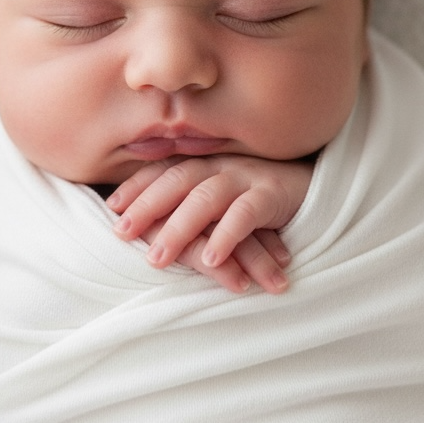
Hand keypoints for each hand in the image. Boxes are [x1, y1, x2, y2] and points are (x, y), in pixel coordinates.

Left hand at [106, 154, 313, 294]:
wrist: (313, 186)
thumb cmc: (258, 196)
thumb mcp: (221, 196)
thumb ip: (191, 202)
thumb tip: (146, 224)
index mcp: (205, 163)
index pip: (163, 170)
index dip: (136, 186)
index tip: (111, 208)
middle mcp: (221, 165)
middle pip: (177, 180)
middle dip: (148, 206)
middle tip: (121, 233)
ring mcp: (247, 177)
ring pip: (206, 197)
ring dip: (180, 228)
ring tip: (157, 258)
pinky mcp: (272, 194)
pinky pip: (246, 213)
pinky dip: (227, 235)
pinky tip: (211, 259)